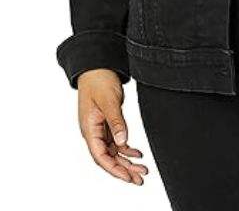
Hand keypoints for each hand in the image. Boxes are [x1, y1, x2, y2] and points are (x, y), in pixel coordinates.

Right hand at [77, 69, 147, 184]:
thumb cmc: (98, 81)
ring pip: (113, 151)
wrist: (97, 67)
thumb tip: (122, 142)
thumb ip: (116, 121)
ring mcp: (100, 128)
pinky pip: (116, 141)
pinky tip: (138, 153)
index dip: (114, 169)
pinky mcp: (107, 122)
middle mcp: (93, 132)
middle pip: (108, 157)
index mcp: (89, 129)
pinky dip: (127, 149)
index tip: (128, 177)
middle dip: (123, 170)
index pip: (100, 156)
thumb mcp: (109, 101)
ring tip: (142, 170)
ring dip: (127, 161)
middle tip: (140, 179)